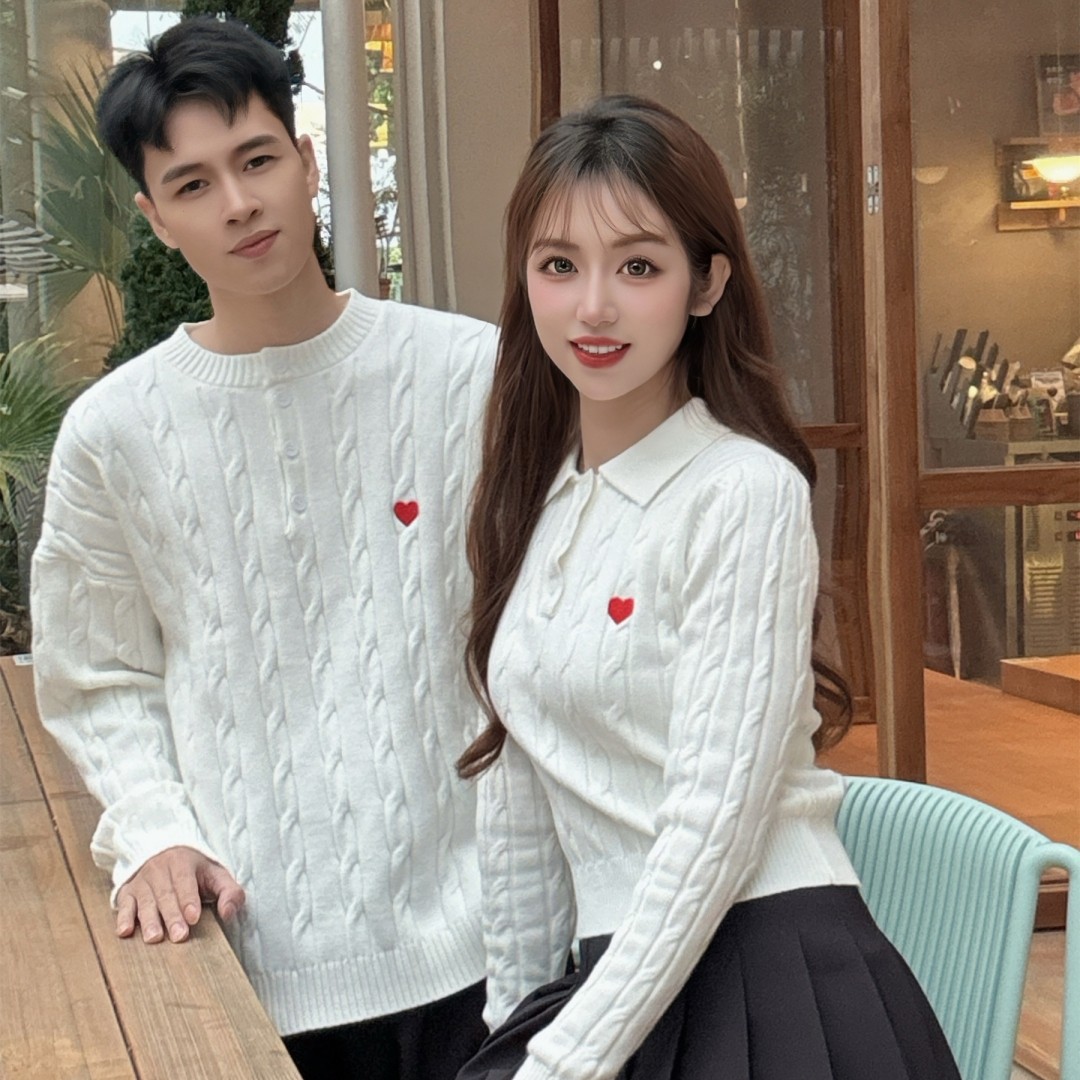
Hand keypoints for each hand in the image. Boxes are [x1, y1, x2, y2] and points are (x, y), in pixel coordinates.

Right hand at [115, 846, 244, 943]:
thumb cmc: (195, 872)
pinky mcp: (127, 892)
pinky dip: (123, 917)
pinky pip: (124, 904)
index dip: (189, 900)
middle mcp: (159, 869)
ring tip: (154, 938)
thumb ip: (229, 892)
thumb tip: (229, 913)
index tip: (194, 917)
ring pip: (145, 902)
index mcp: (183, 862)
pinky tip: (125, 931)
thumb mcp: (216, 875)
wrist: (165, 852)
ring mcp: (141, 881)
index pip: (185, 882)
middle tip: (179, 936)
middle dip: (172, 916)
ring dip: (149, 920)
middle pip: (166, 895)